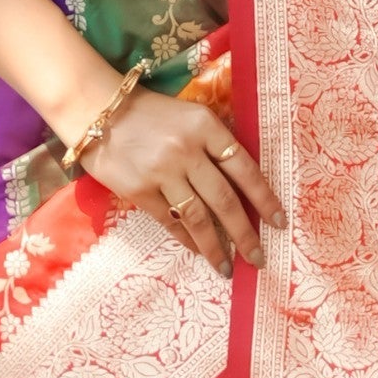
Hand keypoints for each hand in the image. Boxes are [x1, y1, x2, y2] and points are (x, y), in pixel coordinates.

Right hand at [78, 87, 282, 274]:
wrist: (97, 110)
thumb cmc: (151, 113)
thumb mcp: (191, 117)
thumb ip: (215, 144)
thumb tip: (243, 187)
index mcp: (206, 127)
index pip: (245, 168)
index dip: (265, 199)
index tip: (280, 223)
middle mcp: (187, 150)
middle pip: (225, 200)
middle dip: (245, 234)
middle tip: (258, 258)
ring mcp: (162, 172)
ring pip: (198, 217)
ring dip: (216, 247)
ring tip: (228, 267)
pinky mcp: (138, 190)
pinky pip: (170, 221)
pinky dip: (187, 239)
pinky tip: (199, 251)